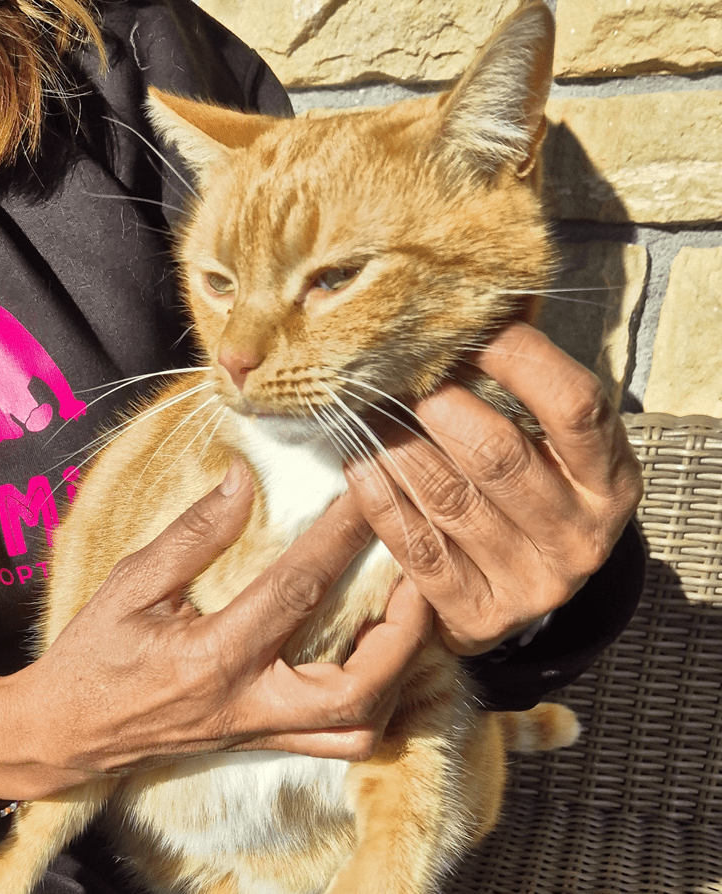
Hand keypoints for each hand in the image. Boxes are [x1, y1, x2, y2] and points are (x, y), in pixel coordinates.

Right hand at [0, 462, 431, 801]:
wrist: (64, 732)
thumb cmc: (93, 653)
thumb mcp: (130, 582)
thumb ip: (192, 534)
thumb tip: (244, 479)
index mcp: (212, 656)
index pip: (296, 589)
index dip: (341, 535)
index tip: (369, 489)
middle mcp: (247, 702)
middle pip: (357, 688)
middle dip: (402, 632)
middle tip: (417, 576)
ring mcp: (259, 731)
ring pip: (357, 727)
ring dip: (396, 673)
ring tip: (405, 616)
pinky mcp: (261, 742)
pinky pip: (336, 741)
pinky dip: (371, 702)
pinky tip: (374, 658)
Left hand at [345, 323, 642, 656]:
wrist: (522, 591)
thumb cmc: (531, 493)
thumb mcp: (551, 445)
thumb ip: (522, 390)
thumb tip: (469, 311)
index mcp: (610, 481)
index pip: (573, 406)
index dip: (517, 358)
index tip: (464, 328)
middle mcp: (581, 536)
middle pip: (498, 454)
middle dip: (437, 403)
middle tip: (395, 372)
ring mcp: (532, 582)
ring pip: (447, 498)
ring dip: (395, 444)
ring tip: (365, 408)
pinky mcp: (480, 614)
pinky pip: (415, 546)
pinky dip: (378, 497)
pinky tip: (357, 461)